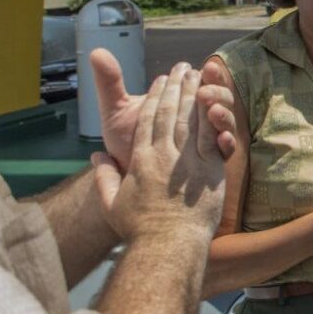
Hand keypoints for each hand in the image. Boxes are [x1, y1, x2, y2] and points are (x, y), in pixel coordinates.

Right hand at [91, 64, 232, 239]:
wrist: (167, 246)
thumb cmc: (139, 230)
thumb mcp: (112, 204)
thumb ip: (103, 177)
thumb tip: (96, 157)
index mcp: (139, 160)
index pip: (147, 120)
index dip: (154, 97)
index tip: (160, 81)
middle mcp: (162, 155)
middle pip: (169, 112)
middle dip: (176, 86)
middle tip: (182, 67)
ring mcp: (187, 161)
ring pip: (190, 119)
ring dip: (195, 93)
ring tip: (200, 73)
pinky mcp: (209, 169)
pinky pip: (211, 135)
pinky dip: (212, 115)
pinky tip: (216, 100)